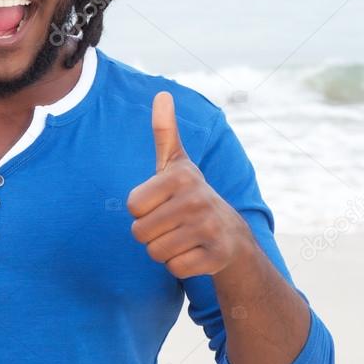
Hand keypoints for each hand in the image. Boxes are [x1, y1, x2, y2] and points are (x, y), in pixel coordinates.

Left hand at [127, 92, 251, 278]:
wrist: (231, 233)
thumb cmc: (190, 194)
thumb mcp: (176, 162)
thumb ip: (164, 130)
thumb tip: (162, 94)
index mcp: (181, 176)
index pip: (132, 206)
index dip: (142, 209)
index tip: (162, 202)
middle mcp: (197, 200)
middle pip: (140, 232)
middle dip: (150, 232)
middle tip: (172, 223)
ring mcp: (209, 229)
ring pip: (155, 253)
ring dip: (164, 249)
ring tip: (183, 236)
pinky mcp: (216, 257)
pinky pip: (174, 269)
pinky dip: (180, 265)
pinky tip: (194, 252)